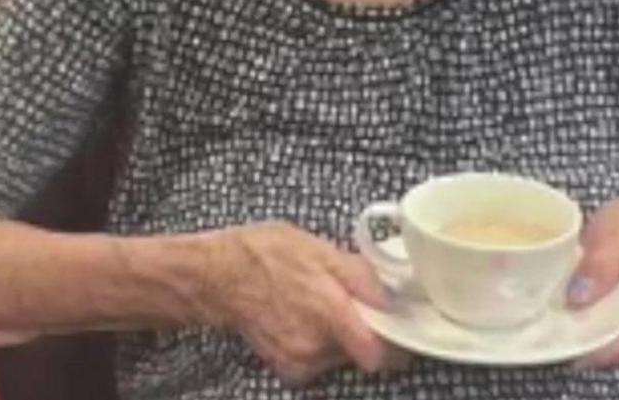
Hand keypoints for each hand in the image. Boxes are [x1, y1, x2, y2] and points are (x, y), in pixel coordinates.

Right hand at [203, 221, 404, 384]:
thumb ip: (360, 276)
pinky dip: (321, 345)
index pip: (380, 355)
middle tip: (353, 304)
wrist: (218, 277)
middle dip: (365, 331)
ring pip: (342, 357)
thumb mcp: (319, 249)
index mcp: (330, 313)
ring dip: (342, 337)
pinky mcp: (288, 369)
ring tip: (322, 306)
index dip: (398, 346)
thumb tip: (390, 297)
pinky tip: (304, 320)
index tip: (400, 330)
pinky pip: (321, 361)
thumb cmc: (266, 254)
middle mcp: (316, 346)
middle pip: (363, 353)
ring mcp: (300, 362)